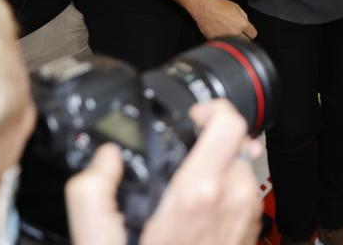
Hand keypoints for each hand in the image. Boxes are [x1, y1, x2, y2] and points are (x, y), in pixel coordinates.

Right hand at [65, 100, 263, 244]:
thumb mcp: (97, 240)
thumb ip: (91, 192)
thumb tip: (106, 160)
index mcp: (198, 194)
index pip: (229, 123)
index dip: (212, 110)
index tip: (193, 117)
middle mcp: (232, 201)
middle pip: (238, 145)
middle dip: (212, 144)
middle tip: (185, 156)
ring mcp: (246, 219)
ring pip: (243, 173)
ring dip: (221, 172)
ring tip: (189, 189)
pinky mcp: (250, 235)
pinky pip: (246, 201)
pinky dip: (227, 198)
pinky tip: (199, 216)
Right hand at [191, 0, 257, 39]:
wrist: (204, 8)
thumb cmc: (218, 6)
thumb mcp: (236, 7)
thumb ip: (244, 16)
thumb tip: (246, 23)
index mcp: (242, 24)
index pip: (253, 34)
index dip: (250, 32)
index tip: (248, 31)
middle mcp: (235, 33)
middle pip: (246, 42)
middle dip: (244, 37)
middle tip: (239, 32)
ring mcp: (225, 38)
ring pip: (234, 44)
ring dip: (233, 40)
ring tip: (227, 31)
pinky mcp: (216, 40)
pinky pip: (223, 43)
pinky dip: (223, 40)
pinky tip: (220, 32)